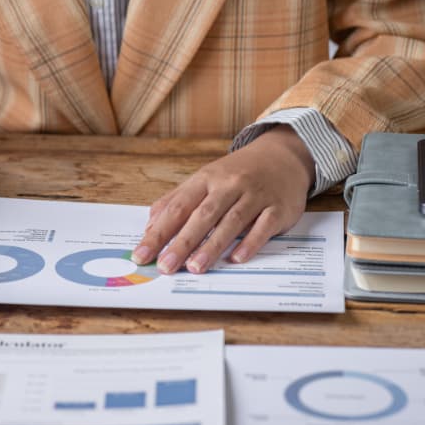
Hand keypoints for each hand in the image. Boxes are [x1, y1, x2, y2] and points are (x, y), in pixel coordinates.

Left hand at [132, 125, 314, 273]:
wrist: (282, 156)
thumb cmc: (236, 174)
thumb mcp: (203, 180)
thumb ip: (176, 202)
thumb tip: (150, 228)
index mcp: (205, 179)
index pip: (177, 207)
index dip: (158, 233)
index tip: (142, 255)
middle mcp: (228, 185)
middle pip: (202, 215)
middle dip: (181, 243)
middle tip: (165, 266)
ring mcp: (255, 195)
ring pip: (231, 221)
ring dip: (212, 246)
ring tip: (195, 268)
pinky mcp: (278, 208)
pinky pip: (263, 226)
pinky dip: (250, 242)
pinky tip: (236, 258)